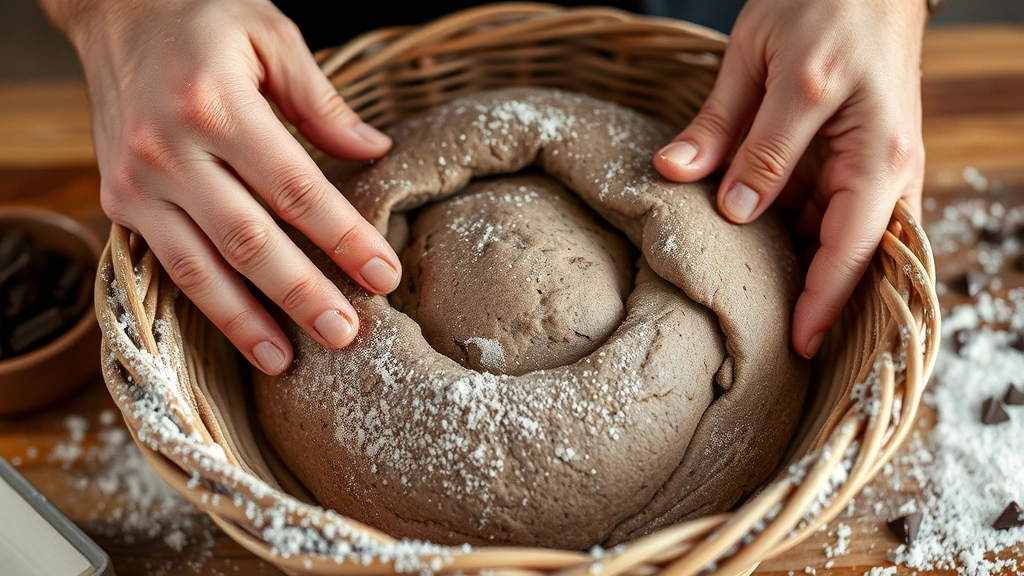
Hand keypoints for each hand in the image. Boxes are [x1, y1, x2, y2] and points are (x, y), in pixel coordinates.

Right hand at [43, 0, 401, 373]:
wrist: (113, 15)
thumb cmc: (202, 21)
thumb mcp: (271, 35)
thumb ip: (322, 102)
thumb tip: (374, 153)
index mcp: (217, 105)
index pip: (297, 189)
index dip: (344, 237)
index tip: (383, 275)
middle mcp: (170, 150)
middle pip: (250, 241)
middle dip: (303, 294)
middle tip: (347, 334)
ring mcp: (138, 182)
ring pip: (200, 268)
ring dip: (247, 320)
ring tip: (289, 360)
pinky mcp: (118, 202)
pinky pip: (166, 266)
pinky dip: (205, 306)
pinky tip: (240, 334)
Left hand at [653, 0, 926, 357]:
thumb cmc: (821, 2)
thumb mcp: (760, 57)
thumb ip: (725, 127)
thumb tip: (684, 181)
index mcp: (870, 148)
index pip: (850, 248)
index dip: (821, 303)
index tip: (794, 347)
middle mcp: (887, 166)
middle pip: (852, 256)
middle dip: (816, 302)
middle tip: (769, 346)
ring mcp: (879, 164)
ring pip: (841, 239)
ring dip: (803, 270)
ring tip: (755, 305)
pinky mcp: (864, 158)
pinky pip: (837, 214)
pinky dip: (803, 237)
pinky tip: (761, 251)